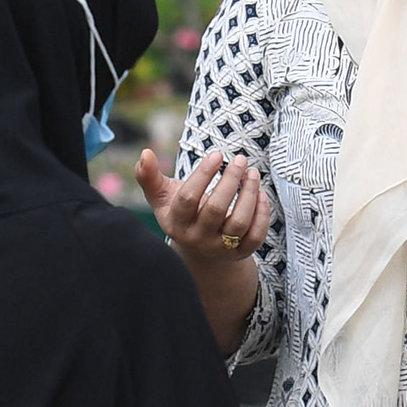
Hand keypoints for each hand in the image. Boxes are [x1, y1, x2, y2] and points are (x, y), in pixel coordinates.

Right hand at [137, 147, 269, 353]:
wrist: (200, 246)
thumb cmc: (182, 212)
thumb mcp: (163, 196)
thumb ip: (149, 177)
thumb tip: (144, 153)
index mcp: (176, 223)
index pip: (188, 199)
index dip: (204, 175)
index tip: (217, 154)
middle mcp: (197, 238)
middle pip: (216, 209)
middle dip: (230, 181)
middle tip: (240, 160)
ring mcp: (220, 248)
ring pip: (239, 222)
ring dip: (249, 194)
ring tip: (252, 172)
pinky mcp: (240, 253)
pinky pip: (255, 235)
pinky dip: (262, 214)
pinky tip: (261, 193)